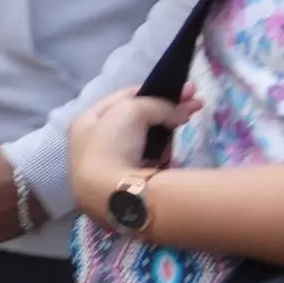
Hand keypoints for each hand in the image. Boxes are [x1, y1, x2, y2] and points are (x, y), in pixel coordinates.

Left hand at [66, 89, 194, 218]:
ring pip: (147, 139)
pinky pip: (151, 159)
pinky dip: (164, 153)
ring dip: (168, 131)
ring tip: (187, 123)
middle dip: (168, 109)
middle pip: (138, 118)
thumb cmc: (114, 145)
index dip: (153, 90)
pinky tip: (173, 151)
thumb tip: (180, 114)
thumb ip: (159, 105)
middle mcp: (96, 142)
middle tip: (196, 102)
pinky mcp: (129, 181)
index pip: (123, 98)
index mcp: (87, 122)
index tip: (180, 88)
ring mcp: (112, 164)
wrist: (112, 194)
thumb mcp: (133, 110)